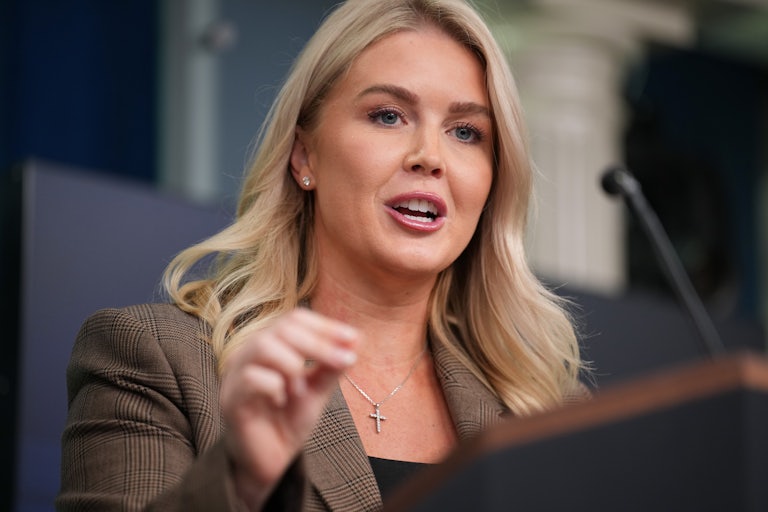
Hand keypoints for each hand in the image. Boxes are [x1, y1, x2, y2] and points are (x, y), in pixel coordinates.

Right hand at [219, 308, 359, 508]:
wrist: (270, 460)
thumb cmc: (289, 419)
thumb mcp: (318, 390)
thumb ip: (332, 367)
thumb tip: (356, 339)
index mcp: (271, 344)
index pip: (296, 319)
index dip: (325, 326)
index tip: (353, 338)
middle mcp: (250, 352)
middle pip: (282, 328)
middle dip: (318, 344)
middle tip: (343, 360)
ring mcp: (236, 374)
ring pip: (263, 346)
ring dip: (293, 364)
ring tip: (301, 389)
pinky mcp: (230, 397)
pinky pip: (252, 378)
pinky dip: (275, 387)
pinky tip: (282, 401)